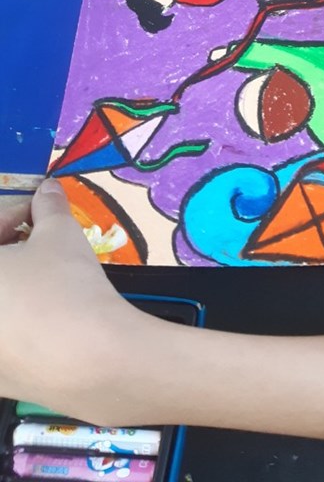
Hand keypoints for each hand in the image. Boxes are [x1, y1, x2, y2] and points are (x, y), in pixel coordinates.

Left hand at [0, 181, 139, 421]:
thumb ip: (48, 206)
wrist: (89, 359)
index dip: (12, 217)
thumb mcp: (60, 233)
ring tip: (50, 280)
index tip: (40, 214)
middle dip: (11, 253)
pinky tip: (52, 318)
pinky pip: (5, 341)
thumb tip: (48, 189)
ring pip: (0, 305)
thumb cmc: (65, 285)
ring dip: (14, 288)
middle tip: (43, 245)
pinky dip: (20, 324)